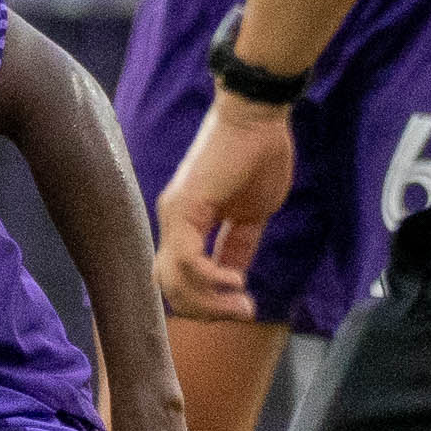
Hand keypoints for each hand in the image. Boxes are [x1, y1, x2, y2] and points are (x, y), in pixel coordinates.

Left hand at [154, 92, 294, 323]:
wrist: (258, 117)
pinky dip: (209, 279)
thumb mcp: (251, 215)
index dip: (208, 302)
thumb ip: (238, 247)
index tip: (243, 309)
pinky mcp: (184, 207)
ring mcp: (174, 215)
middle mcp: (172, 222)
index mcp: (185, 224)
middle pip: (170, 287)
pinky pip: (187, 259)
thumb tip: (233, 279)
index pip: (181, 279)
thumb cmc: (259, 156)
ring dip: (208, 302)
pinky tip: (236, 281)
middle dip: (206, 310)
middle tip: (241, 312)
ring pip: (173, 280)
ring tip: (240, 303)